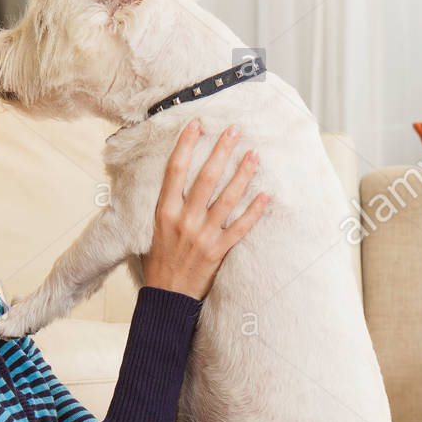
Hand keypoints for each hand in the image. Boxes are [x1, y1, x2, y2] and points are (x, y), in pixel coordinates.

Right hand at [142, 117, 270, 299]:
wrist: (165, 297)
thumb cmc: (160, 261)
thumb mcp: (155, 229)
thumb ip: (168, 205)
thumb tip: (178, 177)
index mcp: (164, 212)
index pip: (175, 170)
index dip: (186, 144)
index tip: (197, 124)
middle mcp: (183, 220)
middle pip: (205, 178)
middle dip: (221, 151)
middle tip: (234, 131)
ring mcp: (202, 236)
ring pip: (227, 199)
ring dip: (243, 174)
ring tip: (254, 155)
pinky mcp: (217, 251)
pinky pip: (240, 227)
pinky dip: (254, 211)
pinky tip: (265, 195)